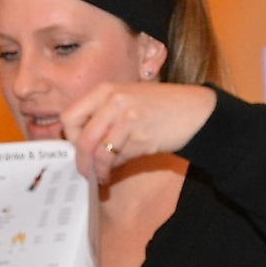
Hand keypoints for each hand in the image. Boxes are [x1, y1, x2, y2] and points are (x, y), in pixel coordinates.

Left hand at [60, 82, 215, 181]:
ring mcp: (126, 116)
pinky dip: (112, 169)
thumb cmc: (160, 109)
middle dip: (80, 160)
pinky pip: (117, 157)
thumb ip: (103, 118)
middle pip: (81, 137)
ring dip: (97, 169)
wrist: (195, 111)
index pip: (70, 116)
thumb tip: (81, 148)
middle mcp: (112, 99)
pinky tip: (113, 173)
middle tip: (84, 171)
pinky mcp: (140, 133)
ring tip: (101, 176)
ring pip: (97, 151)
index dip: (69, 137)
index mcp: (105, 90)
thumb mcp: (127, 103)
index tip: (76, 149)